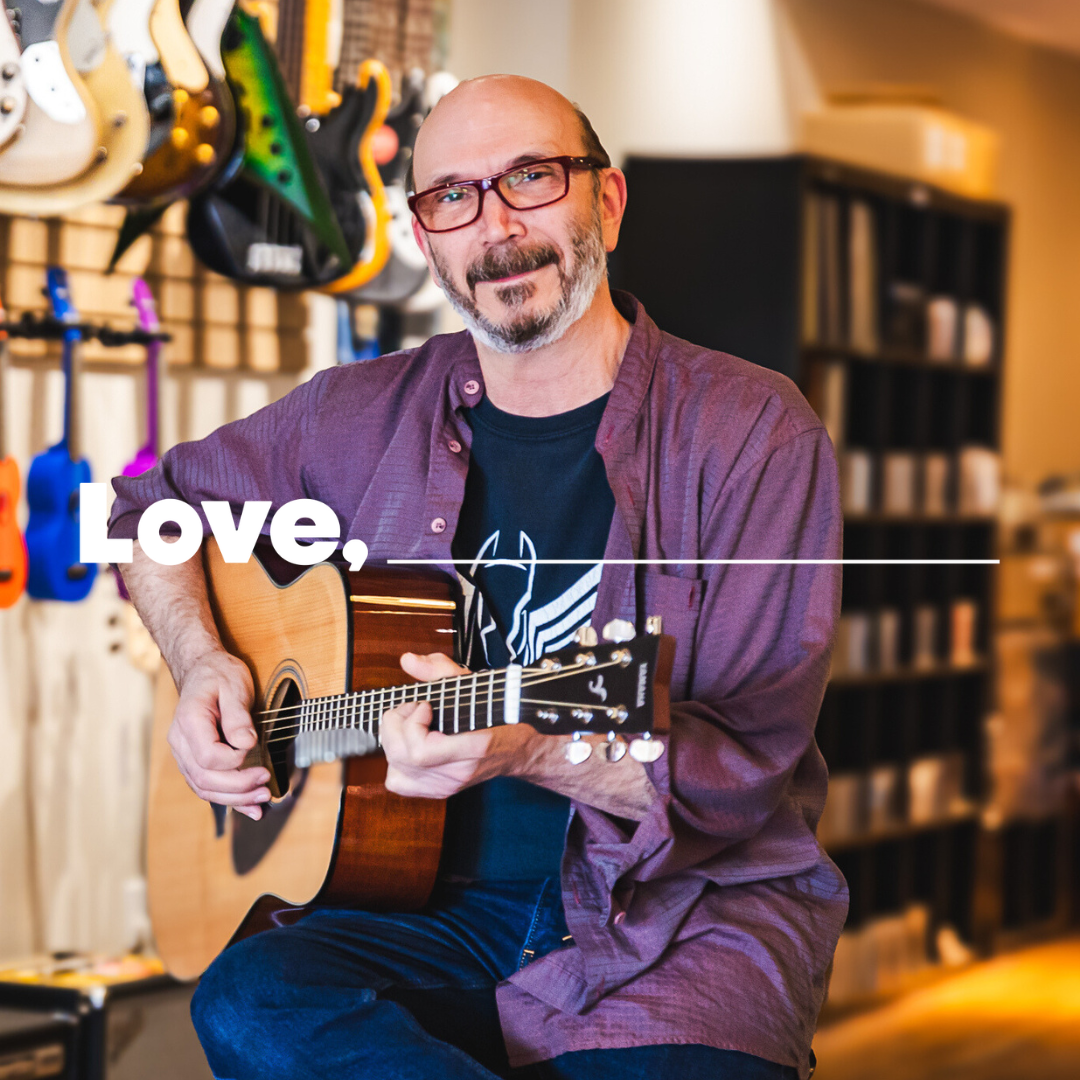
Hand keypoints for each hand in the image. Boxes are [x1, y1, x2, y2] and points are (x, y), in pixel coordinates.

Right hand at [168, 649, 271, 819]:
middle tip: (266, 787)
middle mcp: (181, 742)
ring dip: (235, 799)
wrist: (203, 671)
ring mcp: (185, 754)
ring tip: (263, 800)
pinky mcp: (194, 761)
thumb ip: (238, 715)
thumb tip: (246, 743)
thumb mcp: (234, 685)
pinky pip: (207, 787)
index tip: (253, 748)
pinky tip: (250, 808)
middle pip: (205, 778)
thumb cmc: (219, 675)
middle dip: (238, 788)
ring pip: (204, 788)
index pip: (208, 757)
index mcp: (189, 721)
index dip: (234, 760)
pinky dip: (229, 799)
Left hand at [380, 652, 536, 798]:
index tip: (424, 705)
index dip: (412, 723)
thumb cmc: (498, 714)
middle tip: (412, 709)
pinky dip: (396, 763)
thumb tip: (407, 660)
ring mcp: (447, 786)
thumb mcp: (473, 684)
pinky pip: (398, 783)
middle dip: (396, 726)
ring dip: (394, 741)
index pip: (421, 752)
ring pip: (395, 772)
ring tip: (410, 725)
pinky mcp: (438, 791)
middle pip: (401, 759)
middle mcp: (456, 774)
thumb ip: (440, 670)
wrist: (518, 748)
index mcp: (472, 749)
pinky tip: (409, 745)